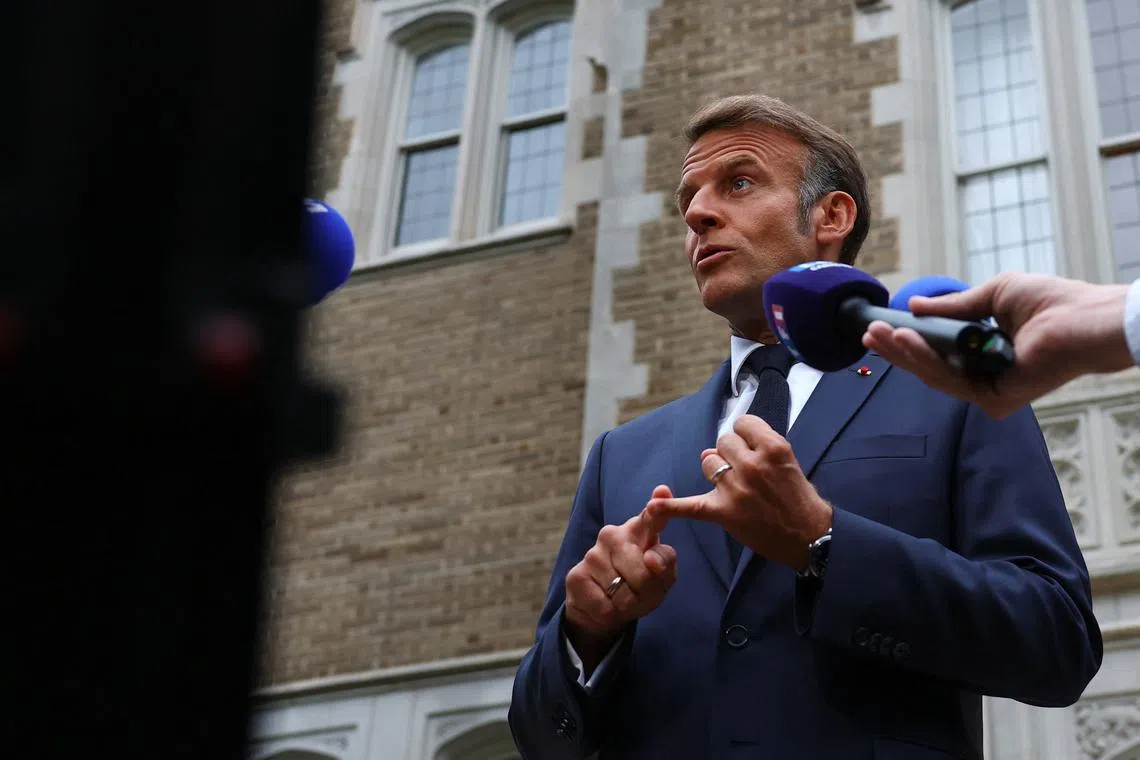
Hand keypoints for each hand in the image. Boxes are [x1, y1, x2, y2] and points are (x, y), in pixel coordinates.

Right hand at [563, 486, 676, 672]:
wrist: (603, 609)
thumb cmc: (638, 587)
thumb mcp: (662, 578)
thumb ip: (665, 564)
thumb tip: (651, 559)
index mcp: (638, 530)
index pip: (650, 517)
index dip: (657, 508)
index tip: (662, 493)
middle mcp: (613, 535)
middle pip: (642, 570)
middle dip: (646, 590)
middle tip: (640, 593)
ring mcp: (592, 554)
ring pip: (623, 591)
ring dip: (628, 604)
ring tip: (621, 598)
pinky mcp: (577, 575)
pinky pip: (606, 605)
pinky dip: (611, 613)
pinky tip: (606, 604)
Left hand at [645, 415, 831, 571]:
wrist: (810, 536)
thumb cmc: (800, 498)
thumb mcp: (788, 460)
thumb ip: (757, 447)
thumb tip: (718, 446)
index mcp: (773, 447)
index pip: (742, 424)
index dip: (744, 435)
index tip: (750, 447)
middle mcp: (753, 464)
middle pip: (723, 442)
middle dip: (730, 453)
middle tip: (745, 471)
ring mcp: (736, 488)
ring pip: (708, 461)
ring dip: (716, 469)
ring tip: (733, 485)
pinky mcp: (724, 511)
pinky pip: (690, 506)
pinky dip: (670, 508)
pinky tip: (653, 506)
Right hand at [862, 273, 1132, 418]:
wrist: (1082, 318)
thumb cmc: (1050, 302)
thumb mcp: (991, 295)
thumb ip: (952, 306)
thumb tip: (915, 306)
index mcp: (983, 352)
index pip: (937, 352)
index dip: (907, 341)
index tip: (880, 328)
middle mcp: (984, 374)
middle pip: (929, 367)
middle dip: (897, 349)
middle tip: (870, 333)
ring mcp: (989, 389)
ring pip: (935, 375)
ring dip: (905, 354)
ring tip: (882, 334)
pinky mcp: (995, 399)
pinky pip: (951, 381)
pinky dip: (926, 361)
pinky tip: (908, 341)